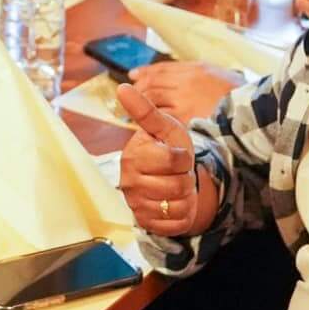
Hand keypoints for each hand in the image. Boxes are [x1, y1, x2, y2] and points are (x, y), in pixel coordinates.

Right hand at [116, 83, 206, 236]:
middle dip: (186, 178)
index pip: (174, 159)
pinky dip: (183, 214)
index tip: (177, 155)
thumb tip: (122, 86)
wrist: (168, 179)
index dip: (184, 157)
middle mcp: (129, 182)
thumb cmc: (167, 149)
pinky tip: (174, 203)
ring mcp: (136, 205)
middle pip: (178, 185)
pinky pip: (175, 223)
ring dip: (185, 196)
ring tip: (177, 187)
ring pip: (177, 205)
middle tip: (177, 173)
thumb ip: (145, 110)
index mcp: (133, 156)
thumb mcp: (164, 128)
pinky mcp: (146, 223)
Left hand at [130, 60, 237, 122]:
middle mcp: (188, 83)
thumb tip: (175, 72)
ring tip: (134, 110)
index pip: (162, 69)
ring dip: (141, 104)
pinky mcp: (187, 121)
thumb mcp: (219, 74)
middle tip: (129, 95)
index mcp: (197, 70)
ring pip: (154, 99)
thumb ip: (197, 72)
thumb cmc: (240, 96)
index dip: (146, 72)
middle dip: (140, 89)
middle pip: (154, 83)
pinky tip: (147, 124)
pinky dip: (152, 121)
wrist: (255, 113)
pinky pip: (163, 118)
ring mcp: (186, 102)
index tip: (134, 76)